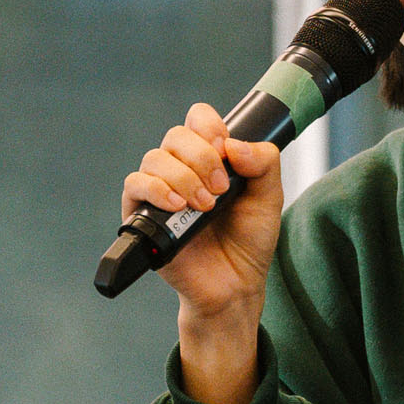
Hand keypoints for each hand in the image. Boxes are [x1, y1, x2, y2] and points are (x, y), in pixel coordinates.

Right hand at [122, 102, 282, 318]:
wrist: (234, 284)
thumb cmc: (248, 241)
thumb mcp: (269, 198)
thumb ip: (264, 164)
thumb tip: (235, 145)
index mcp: (209, 159)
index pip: (198, 120)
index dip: (209, 125)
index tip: (226, 149)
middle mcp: (181, 169)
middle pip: (176, 135)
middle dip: (202, 156)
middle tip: (221, 188)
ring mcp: (160, 191)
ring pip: (155, 157)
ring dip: (183, 176)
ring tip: (205, 205)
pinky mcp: (143, 215)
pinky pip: (135, 185)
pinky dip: (156, 189)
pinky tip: (178, 205)